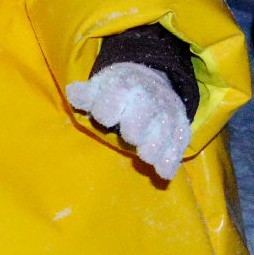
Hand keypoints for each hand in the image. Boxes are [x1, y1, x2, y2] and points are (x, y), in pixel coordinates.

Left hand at [65, 62, 191, 180]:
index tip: (104, 116)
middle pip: (135, 129)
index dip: (103, 115)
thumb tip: (73, 94)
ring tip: (142, 153)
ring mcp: (166, 117)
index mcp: (123, 88)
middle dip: (131, 133)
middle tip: (128, 134)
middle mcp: (148, 102)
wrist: (151, 81)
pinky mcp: (180, 130)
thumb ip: (84, 94)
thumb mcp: (99, 86)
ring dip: (149, 151)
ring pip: (159, 141)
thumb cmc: (118, 89)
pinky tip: (162, 173)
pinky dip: (169, 163)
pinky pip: (177, 150)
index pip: (108, 110)